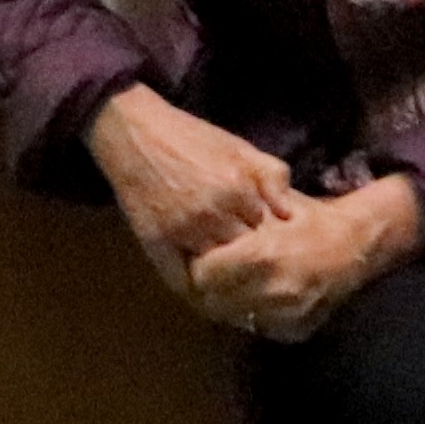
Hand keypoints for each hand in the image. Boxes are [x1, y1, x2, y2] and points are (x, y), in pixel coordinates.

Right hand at [88, 86, 299, 297]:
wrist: (135, 134)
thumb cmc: (191, 139)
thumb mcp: (239, 147)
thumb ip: (272, 175)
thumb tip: (289, 213)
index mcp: (238, 189)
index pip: (268, 233)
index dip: (269, 239)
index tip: (270, 244)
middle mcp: (213, 213)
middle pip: (246, 255)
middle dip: (250, 260)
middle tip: (254, 268)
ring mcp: (183, 230)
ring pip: (217, 271)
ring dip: (224, 276)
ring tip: (232, 282)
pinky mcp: (157, 241)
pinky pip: (182, 279)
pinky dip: (195, 288)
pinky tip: (204, 290)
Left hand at [185, 173, 424, 342]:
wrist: (357, 247)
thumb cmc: (309, 219)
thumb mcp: (271, 206)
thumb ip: (235, 217)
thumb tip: (196, 223)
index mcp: (263, 255)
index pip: (203, 274)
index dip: (197, 263)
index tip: (199, 253)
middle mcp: (273, 290)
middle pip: (212, 301)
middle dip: (205, 287)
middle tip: (208, 272)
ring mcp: (286, 315)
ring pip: (232, 318)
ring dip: (226, 302)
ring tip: (230, 283)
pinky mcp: (295, 330)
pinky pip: (257, 327)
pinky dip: (250, 313)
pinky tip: (254, 295)